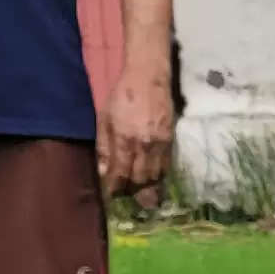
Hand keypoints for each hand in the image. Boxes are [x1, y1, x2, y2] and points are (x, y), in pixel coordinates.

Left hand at [100, 69, 176, 201]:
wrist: (148, 79)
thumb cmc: (121, 96)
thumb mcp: (104, 118)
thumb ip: (104, 146)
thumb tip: (103, 172)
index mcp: (124, 139)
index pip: (120, 173)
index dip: (115, 187)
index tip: (111, 194)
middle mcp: (143, 146)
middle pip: (139, 180)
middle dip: (131, 191)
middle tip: (124, 194)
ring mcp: (160, 145)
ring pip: (154, 176)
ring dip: (146, 187)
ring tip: (138, 191)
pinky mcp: (171, 142)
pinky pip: (165, 167)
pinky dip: (158, 177)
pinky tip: (152, 179)